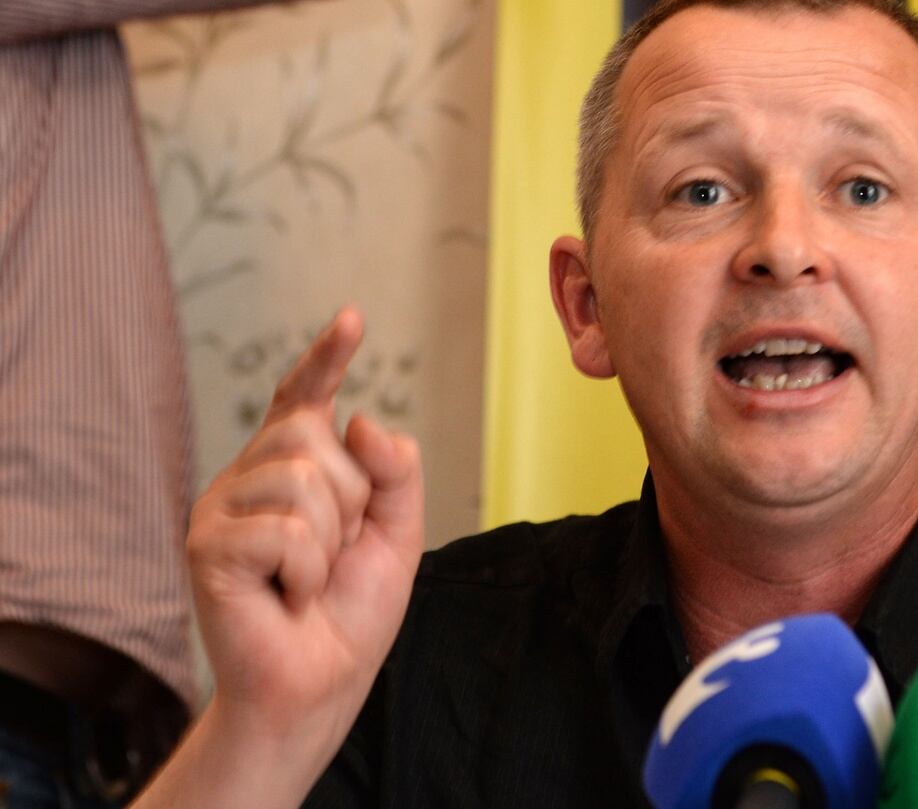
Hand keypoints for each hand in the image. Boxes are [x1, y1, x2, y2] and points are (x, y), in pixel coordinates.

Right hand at [186, 307, 423, 738]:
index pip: (305, 399)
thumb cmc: (351, 610)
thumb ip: (394, 471)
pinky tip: (287, 596)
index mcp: (291, 468)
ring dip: (331, 542)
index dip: (326, 359)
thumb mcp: (396, 532)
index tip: (353, 319)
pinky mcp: (207, 546)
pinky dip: (306, 571)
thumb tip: (360, 418)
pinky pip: (285, 531)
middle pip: (318, 439)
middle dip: (353, 502)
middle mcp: (249, 476)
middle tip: (335, 555)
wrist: (320, 683)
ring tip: (310, 579)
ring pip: (305, 482)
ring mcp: (221, 508)